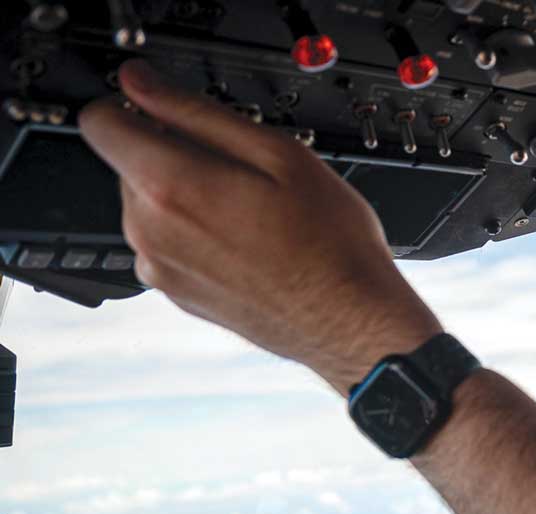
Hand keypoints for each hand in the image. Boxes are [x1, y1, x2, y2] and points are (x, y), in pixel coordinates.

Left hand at [77, 60, 442, 394]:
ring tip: (250, 213)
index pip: (99, 122)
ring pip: (148, 205)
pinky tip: (246, 244)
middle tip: (240, 173)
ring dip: (185, 197)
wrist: (351, 322)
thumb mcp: (278, 154)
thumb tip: (141, 84)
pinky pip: (167, 244)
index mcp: (169, 186)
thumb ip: (196, 112)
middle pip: (129, 163)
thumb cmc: (330, 246)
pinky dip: (195, 235)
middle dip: (171, 155)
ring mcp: (160, 268)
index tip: (166, 112)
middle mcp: (150, 231)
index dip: (132, 106)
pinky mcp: (175, 293)